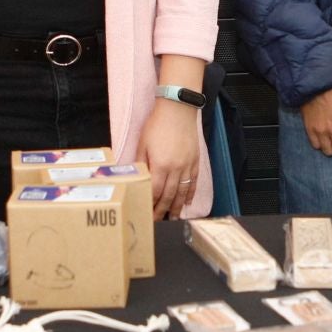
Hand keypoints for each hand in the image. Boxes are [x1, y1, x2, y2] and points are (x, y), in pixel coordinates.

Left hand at [137, 99, 201, 218]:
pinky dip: (191, 193)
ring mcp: (187, 165)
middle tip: (159, 221)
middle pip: (169, 196)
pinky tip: (188, 201)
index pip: (155, 191)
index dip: (151, 204)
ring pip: (183, 192)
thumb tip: (137, 177)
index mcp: (161, 165)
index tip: (147, 213)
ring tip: (176, 218)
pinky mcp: (195, 160)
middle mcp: (176, 168)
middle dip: (163, 210)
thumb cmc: (158, 124)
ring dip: (179, 207)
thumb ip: (141, 162)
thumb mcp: (143, 143)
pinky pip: (194, 181)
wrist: (178, 109)